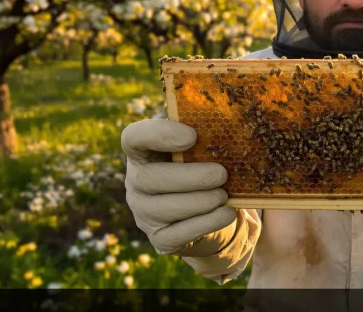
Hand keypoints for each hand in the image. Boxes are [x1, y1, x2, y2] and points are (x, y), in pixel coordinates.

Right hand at [121, 119, 237, 255]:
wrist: (207, 210)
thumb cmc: (201, 166)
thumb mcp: (200, 147)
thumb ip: (204, 134)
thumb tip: (228, 124)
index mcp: (143, 152)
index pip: (133, 138)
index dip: (159, 135)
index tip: (192, 135)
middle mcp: (136, 182)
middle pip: (149, 178)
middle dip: (190, 177)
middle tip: (221, 174)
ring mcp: (144, 213)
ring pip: (164, 208)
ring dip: (200, 201)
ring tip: (224, 194)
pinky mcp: (160, 239)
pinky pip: (179, 234)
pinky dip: (206, 223)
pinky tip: (227, 213)